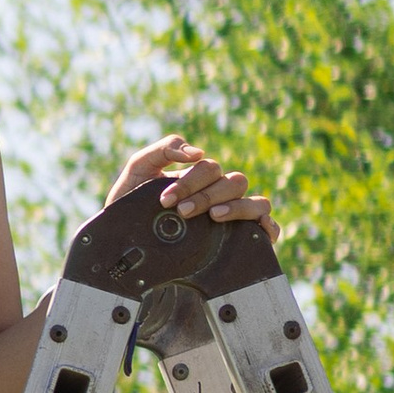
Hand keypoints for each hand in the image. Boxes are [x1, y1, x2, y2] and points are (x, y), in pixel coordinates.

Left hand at [106, 134, 275, 240]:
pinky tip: (255, 230)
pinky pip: (270, 227)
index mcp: (200, 178)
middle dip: (208, 195)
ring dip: (238, 207)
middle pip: (234, 182)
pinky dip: (268, 226)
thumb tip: (197, 153)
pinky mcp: (242, 239)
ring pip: (257, 201)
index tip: (166, 200)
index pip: (211, 169)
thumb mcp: (139, 170)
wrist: (124, 243)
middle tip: (182, 211)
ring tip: (214, 217)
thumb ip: (163, 149)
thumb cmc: (131, 204)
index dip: (191, 182)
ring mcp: (234, 216)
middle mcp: (221, 194)